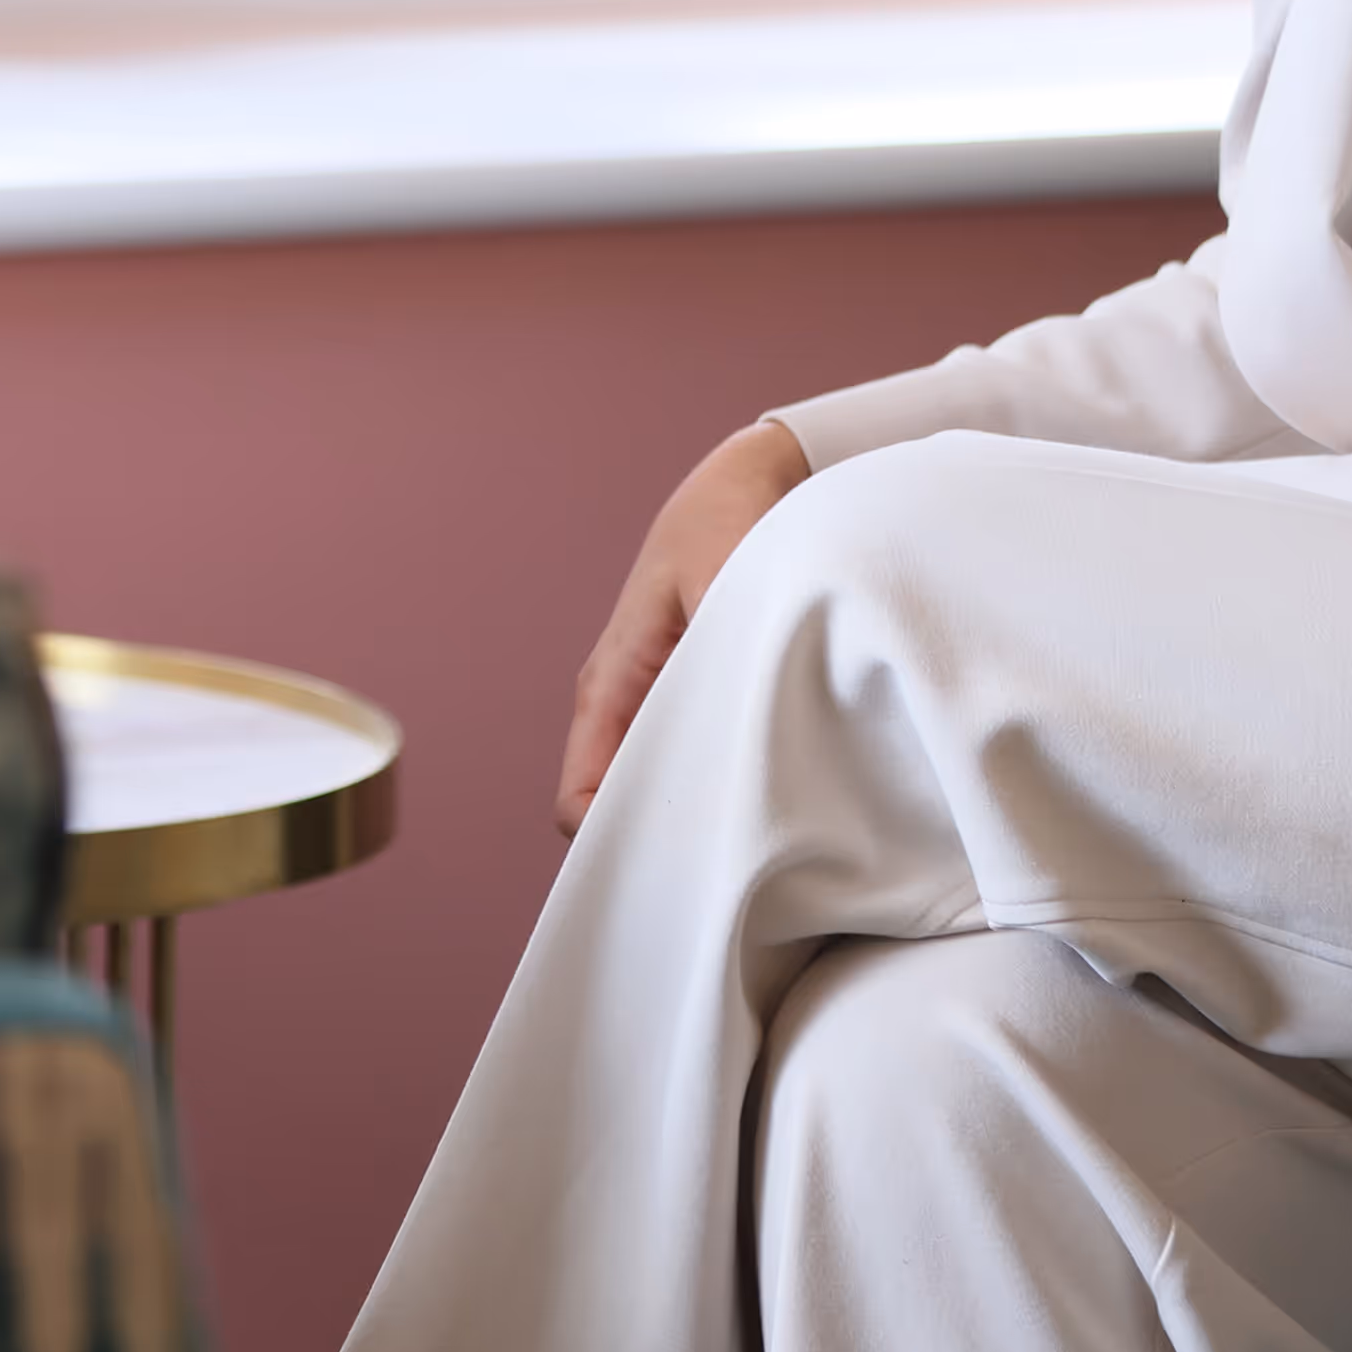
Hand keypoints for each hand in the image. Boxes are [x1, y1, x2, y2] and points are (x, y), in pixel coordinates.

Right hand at [554, 420, 811, 837]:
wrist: (754, 478)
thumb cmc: (732, 523)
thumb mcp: (727, 588)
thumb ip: (725, 659)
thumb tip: (734, 736)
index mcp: (610, 683)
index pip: (581, 797)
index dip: (618, 843)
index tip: (678, 872)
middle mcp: (620, 700)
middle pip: (617, 804)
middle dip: (664, 841)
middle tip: (730, 874)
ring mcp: (654, 700)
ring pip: (656, 786)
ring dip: (696, 812)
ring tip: (752, 841)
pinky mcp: (691, 696)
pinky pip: (690, 762)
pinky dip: (721, 784)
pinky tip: (770, 795)